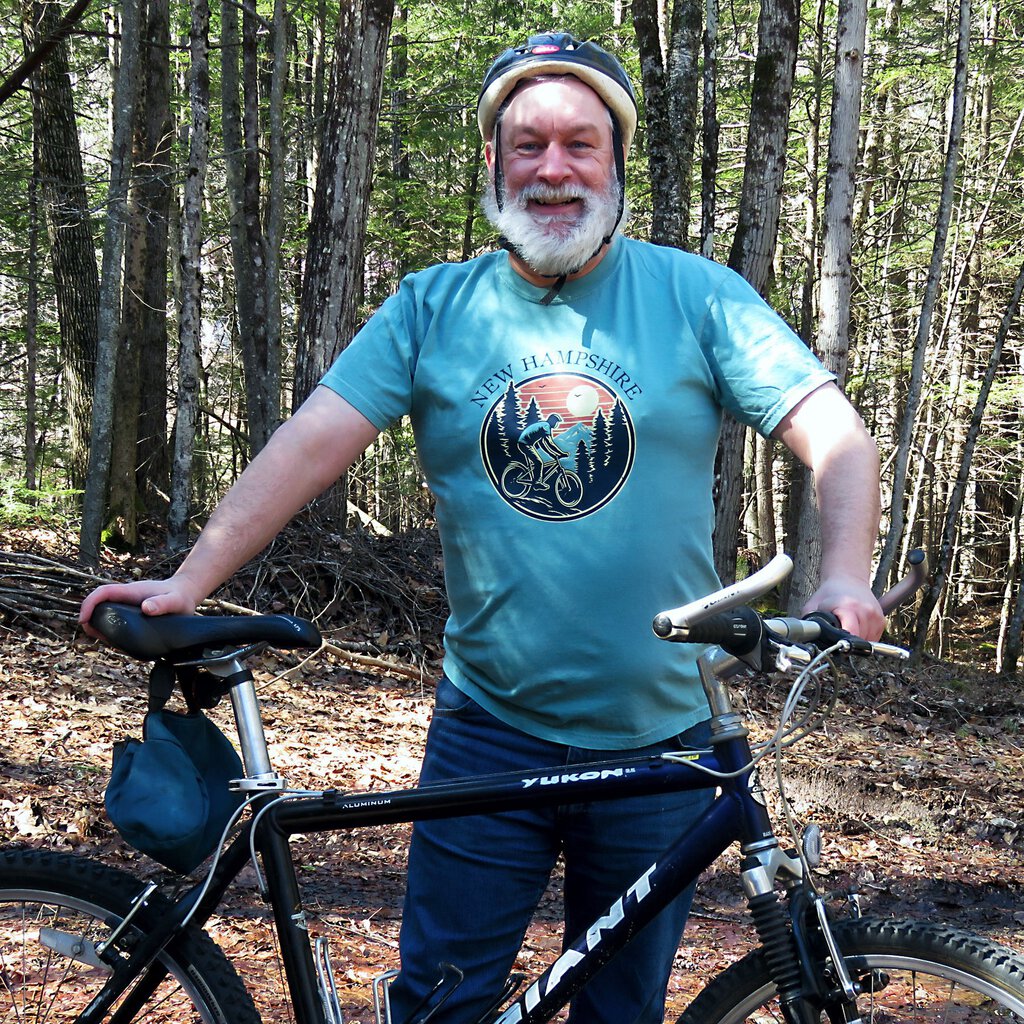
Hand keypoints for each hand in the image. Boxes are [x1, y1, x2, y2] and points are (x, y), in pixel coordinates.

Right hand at [79, 576, 201, 637]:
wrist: (186, 593)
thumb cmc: (180, 596)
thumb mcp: (175, 600)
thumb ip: (163, 604)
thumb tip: (146, 608)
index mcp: (131, 592)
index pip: (103, 592)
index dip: (89, 604)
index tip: (84, 619)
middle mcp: (126, 598)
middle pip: (98, 604)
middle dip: (89, 617)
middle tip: (91, 634)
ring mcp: (127, 606)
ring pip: (104, 612)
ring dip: (98, 625)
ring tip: (102, 639)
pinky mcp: (131, 614)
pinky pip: (114, 619)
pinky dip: (109, 629)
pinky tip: (114, 641)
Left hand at [801, 574, 884, 641]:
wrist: (848, 579)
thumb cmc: (830, 592)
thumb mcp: (813, 606)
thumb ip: (808, 623)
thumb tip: (804, 639)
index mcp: (848, 607)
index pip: (851, 633)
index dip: (842, 643)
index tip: (837, 646)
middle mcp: (865, 611)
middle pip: (858, 641)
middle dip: (846, 642)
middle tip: (838, 634)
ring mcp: (875, 615)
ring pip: (867, 642)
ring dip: (856, 641)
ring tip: (846, 627)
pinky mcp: (881, 620)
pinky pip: (874, 638)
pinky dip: (864, 637)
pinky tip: (855, 627)